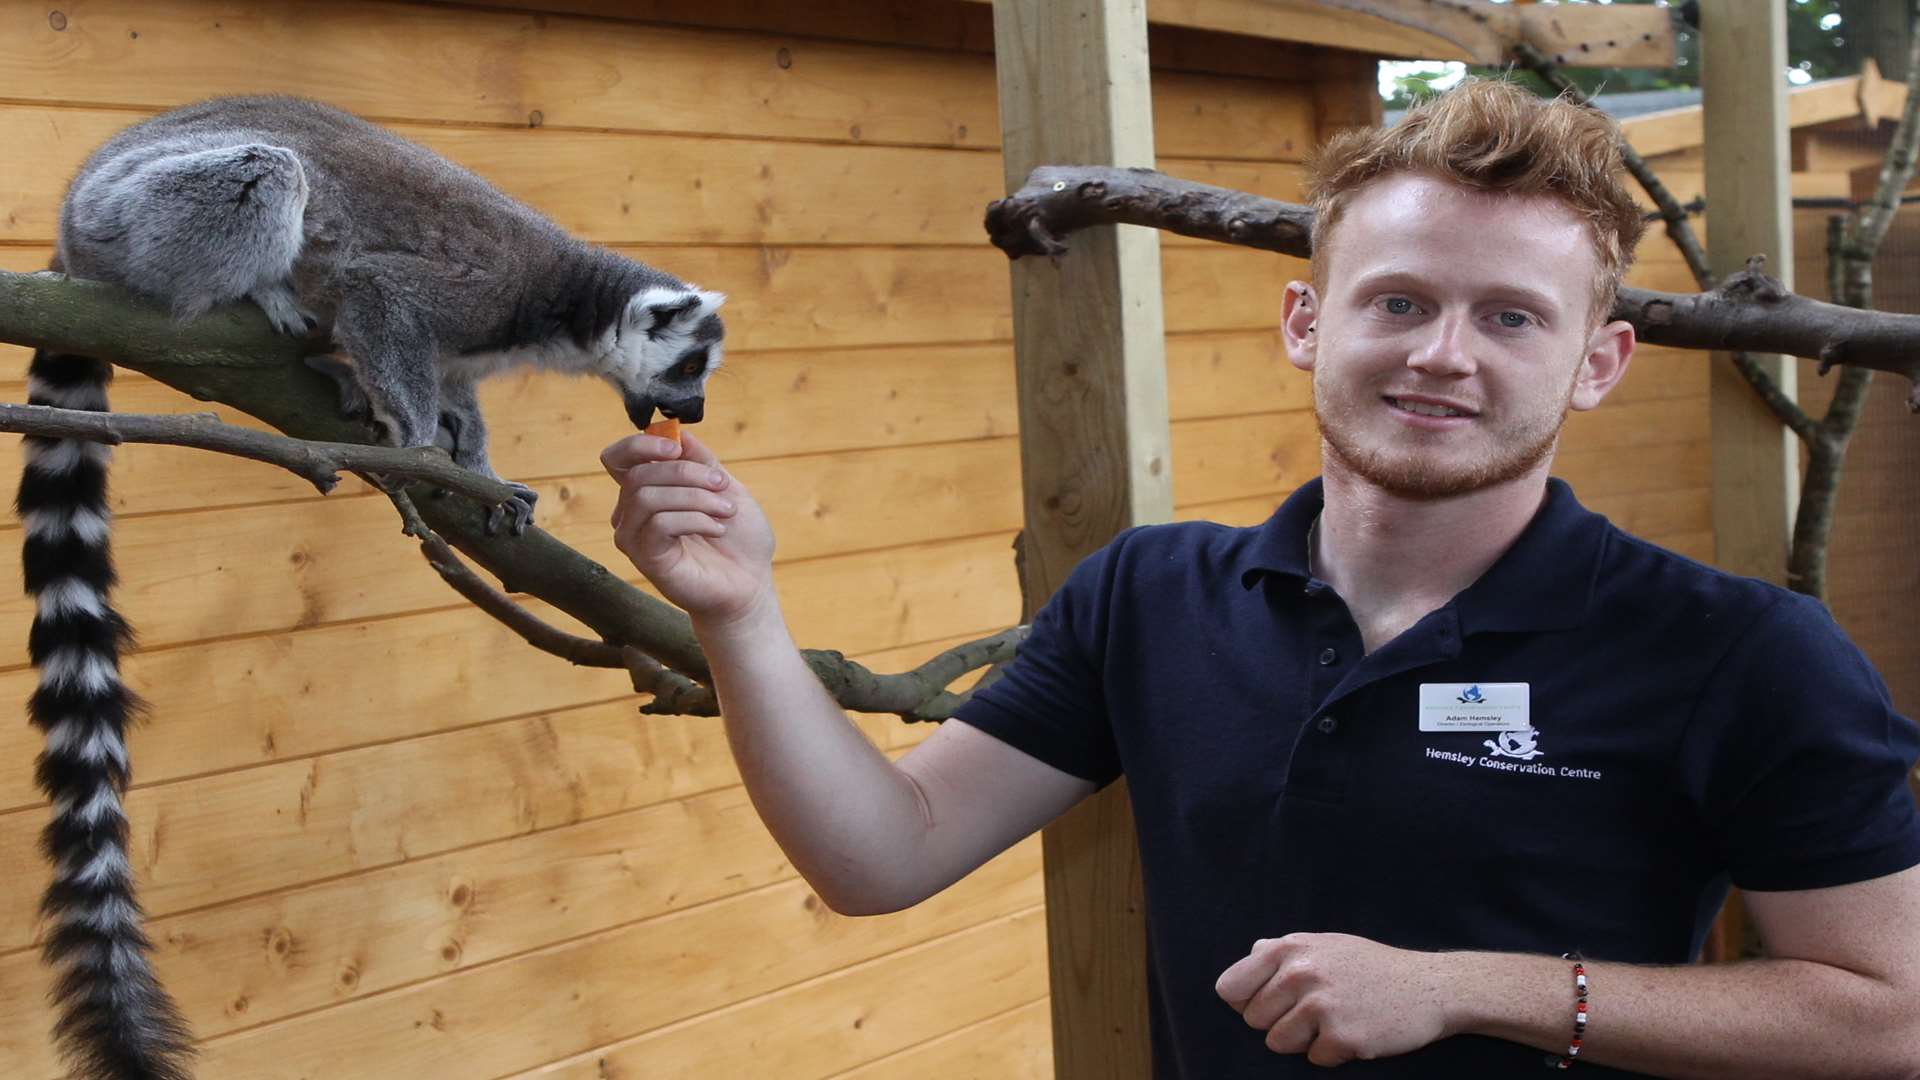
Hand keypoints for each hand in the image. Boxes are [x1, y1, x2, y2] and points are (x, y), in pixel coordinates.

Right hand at [601, 430, 775, 623]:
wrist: (750, 583)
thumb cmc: (738, 538)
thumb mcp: (724, 487)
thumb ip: (701, 460)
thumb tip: (679, 432)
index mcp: (648, 490)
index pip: (618, 458)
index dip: (639, 445)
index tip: (676, 446)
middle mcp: (632, 513)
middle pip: (638, 474)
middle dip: (686, 472)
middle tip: (721, 484)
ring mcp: (635, 537)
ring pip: (647, 497)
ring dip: (694, 497)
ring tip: (726, 510)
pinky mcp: (646, 559)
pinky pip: (659, 524)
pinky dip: (695, 519)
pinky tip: (717, 529)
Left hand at [1216, 933, 1455, 1065]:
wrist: (1430, 986)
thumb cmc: (1370, 966)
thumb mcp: (1325, 944)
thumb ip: (1283, 950)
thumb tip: (1248, 956)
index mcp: (1289, 948)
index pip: (1230, 988)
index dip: (1244, 1001)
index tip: (1267, 1004)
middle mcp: (1301, 973)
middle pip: (1253, 1020)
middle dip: (1278, 1022)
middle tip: (1312, 1013)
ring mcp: (1321, 1005)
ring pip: (1277, 1043)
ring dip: (1302, 1041)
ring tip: (1332, 1021)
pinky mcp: (1343, 1037)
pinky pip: (1313, 1059)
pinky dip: (1332, 1053)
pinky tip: (1354, 1032)